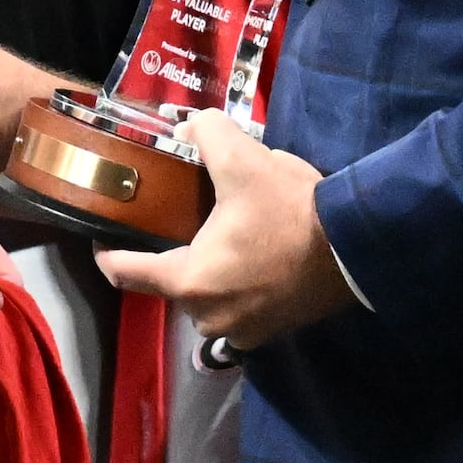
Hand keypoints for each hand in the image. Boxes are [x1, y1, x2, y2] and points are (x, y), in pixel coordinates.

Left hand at [93, 112, 356, 349]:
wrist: (357, 250)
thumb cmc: (290, 211)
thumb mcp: (243, 159)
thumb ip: (204, 135)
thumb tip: (186, 128)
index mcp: (188, 281)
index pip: (122, 272)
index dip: (106, 247)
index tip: (105, 227)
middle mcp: (205, 317)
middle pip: (169, 279)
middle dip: (175, 247)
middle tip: (188, 214)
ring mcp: (240, 332)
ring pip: (205, 293)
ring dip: (210, 266)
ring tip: (229, 230)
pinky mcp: (269, 334)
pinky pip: (237, 306)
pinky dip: (238, 283)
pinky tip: (257, 252)